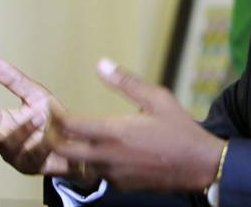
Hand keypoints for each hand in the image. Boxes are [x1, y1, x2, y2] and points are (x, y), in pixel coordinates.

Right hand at [0, 56, 96, 185]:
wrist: (79, 142)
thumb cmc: (52, 118)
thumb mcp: (34, 95)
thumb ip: (13, 80)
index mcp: (0, 125)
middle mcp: (3, 142)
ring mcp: (17, 156)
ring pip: (11, 146)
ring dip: (23, 130)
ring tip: (39, 115)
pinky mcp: (35, 166)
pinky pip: (35, 156)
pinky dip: (42, 144)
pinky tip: (51, 135)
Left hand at [47, 59, 224, 192]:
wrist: (199, 166)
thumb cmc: (180, 129)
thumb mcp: (158, 99)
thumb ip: (127, 82)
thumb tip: (101, 64)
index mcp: (114, 132)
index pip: (69, 126)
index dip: (54, 115)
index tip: (51, 106)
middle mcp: (107, 156)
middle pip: (62, 150)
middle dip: (51, 136)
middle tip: (52, 124)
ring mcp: (112, 175)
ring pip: (76, 165)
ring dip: (69, 152)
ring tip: (71, 137)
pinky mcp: (120, 186)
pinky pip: (95, 175)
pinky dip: (90, 163)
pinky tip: (99, 151)